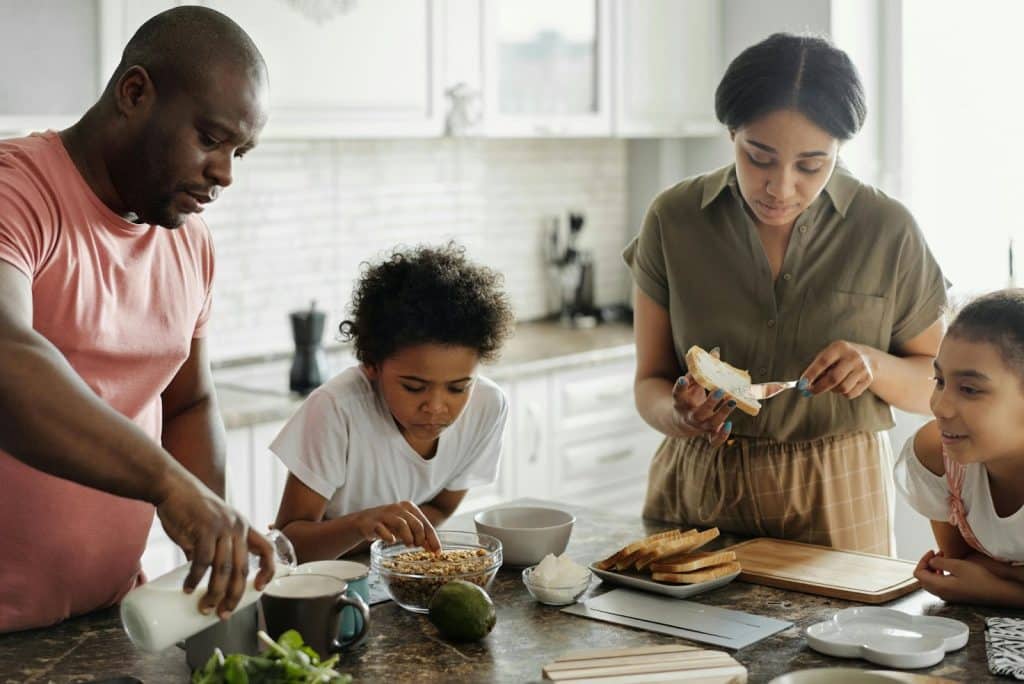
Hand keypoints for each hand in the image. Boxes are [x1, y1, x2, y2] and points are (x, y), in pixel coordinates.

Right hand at [155, 472, 274, 618]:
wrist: (173, 486)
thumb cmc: (190, 509)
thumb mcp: (210, 528)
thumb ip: (211, 549)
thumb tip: (204, 577)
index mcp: (243, 527)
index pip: (267, 549)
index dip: (268, 570)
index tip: (260, 588)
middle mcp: (237, 527)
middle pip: (242, 568)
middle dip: (234, 595)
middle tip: (224, 614)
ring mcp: (221, 528)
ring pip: (224, 568)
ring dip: (215, 593)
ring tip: (206, 608)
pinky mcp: (203, 529)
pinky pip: (202, 560)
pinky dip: (195, 578)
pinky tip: (189, 589)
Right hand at [354, 501, 440, 552]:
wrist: (363, 522)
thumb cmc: (388, 525)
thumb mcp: (406, 529)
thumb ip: (419, 536)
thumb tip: (434, 549)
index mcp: (409, 507)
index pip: (425, 523)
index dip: (433, 538)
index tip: (437, 552)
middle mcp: (398, 508)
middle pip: (416, 524)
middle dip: (420, 538)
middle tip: (418, 547)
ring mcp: (385, 514)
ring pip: (401, 524)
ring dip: (408, 538)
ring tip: (408, 545)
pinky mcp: (373, 522)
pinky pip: (382, 529)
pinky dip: (388, 536)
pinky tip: (391, 541)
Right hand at [671, 349, 735, 445]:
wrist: (680, 421)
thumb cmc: (689, 396)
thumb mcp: (692, 383)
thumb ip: (702, 370)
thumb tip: (716, 351)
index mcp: (680, 401)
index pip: (678, 394)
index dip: (680, 387)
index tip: (683, 379)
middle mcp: (689, 415)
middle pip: (699, 412)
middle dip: (710, 402)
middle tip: (720, 390)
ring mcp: (698, 426)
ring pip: (710, 424)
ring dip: (721, 413)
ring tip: (732, 401)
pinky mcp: (707, 433)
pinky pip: (713, 440)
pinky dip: (721, 436)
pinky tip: (729, 426)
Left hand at [801, 340, 874, 398]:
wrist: (867, 357)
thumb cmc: (839, 358)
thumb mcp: (829, 355)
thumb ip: (817, 368)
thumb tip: (805, 385)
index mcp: (840, 347)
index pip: (823, 362)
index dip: (811, 374)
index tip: (801, 384)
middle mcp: (853, 357)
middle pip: (833, 378)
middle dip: (818, 387)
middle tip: (809, 392)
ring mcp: (862, 368)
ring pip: (842, 388)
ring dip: (832, 390)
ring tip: (830, 384)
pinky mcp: (868, 379)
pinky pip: (850, 394)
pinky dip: (842, 393)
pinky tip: (843, 384)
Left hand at [913, 549, 1013, 603]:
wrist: (996, 592)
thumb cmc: (979, 579)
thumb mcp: (957, 565)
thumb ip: (939, 562)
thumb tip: (930, 561)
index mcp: (939, 586)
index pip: (918, 574)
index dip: (922, 560)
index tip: (932, 552)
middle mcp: (941, 593)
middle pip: (923, 579)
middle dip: (927, 564)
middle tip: (937, 554)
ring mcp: (948, 596)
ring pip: (931, 582)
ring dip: (933, 569)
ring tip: (944, 559)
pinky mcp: (956, 596)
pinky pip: (941, 586)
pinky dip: (940, 575)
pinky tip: (950, 569)